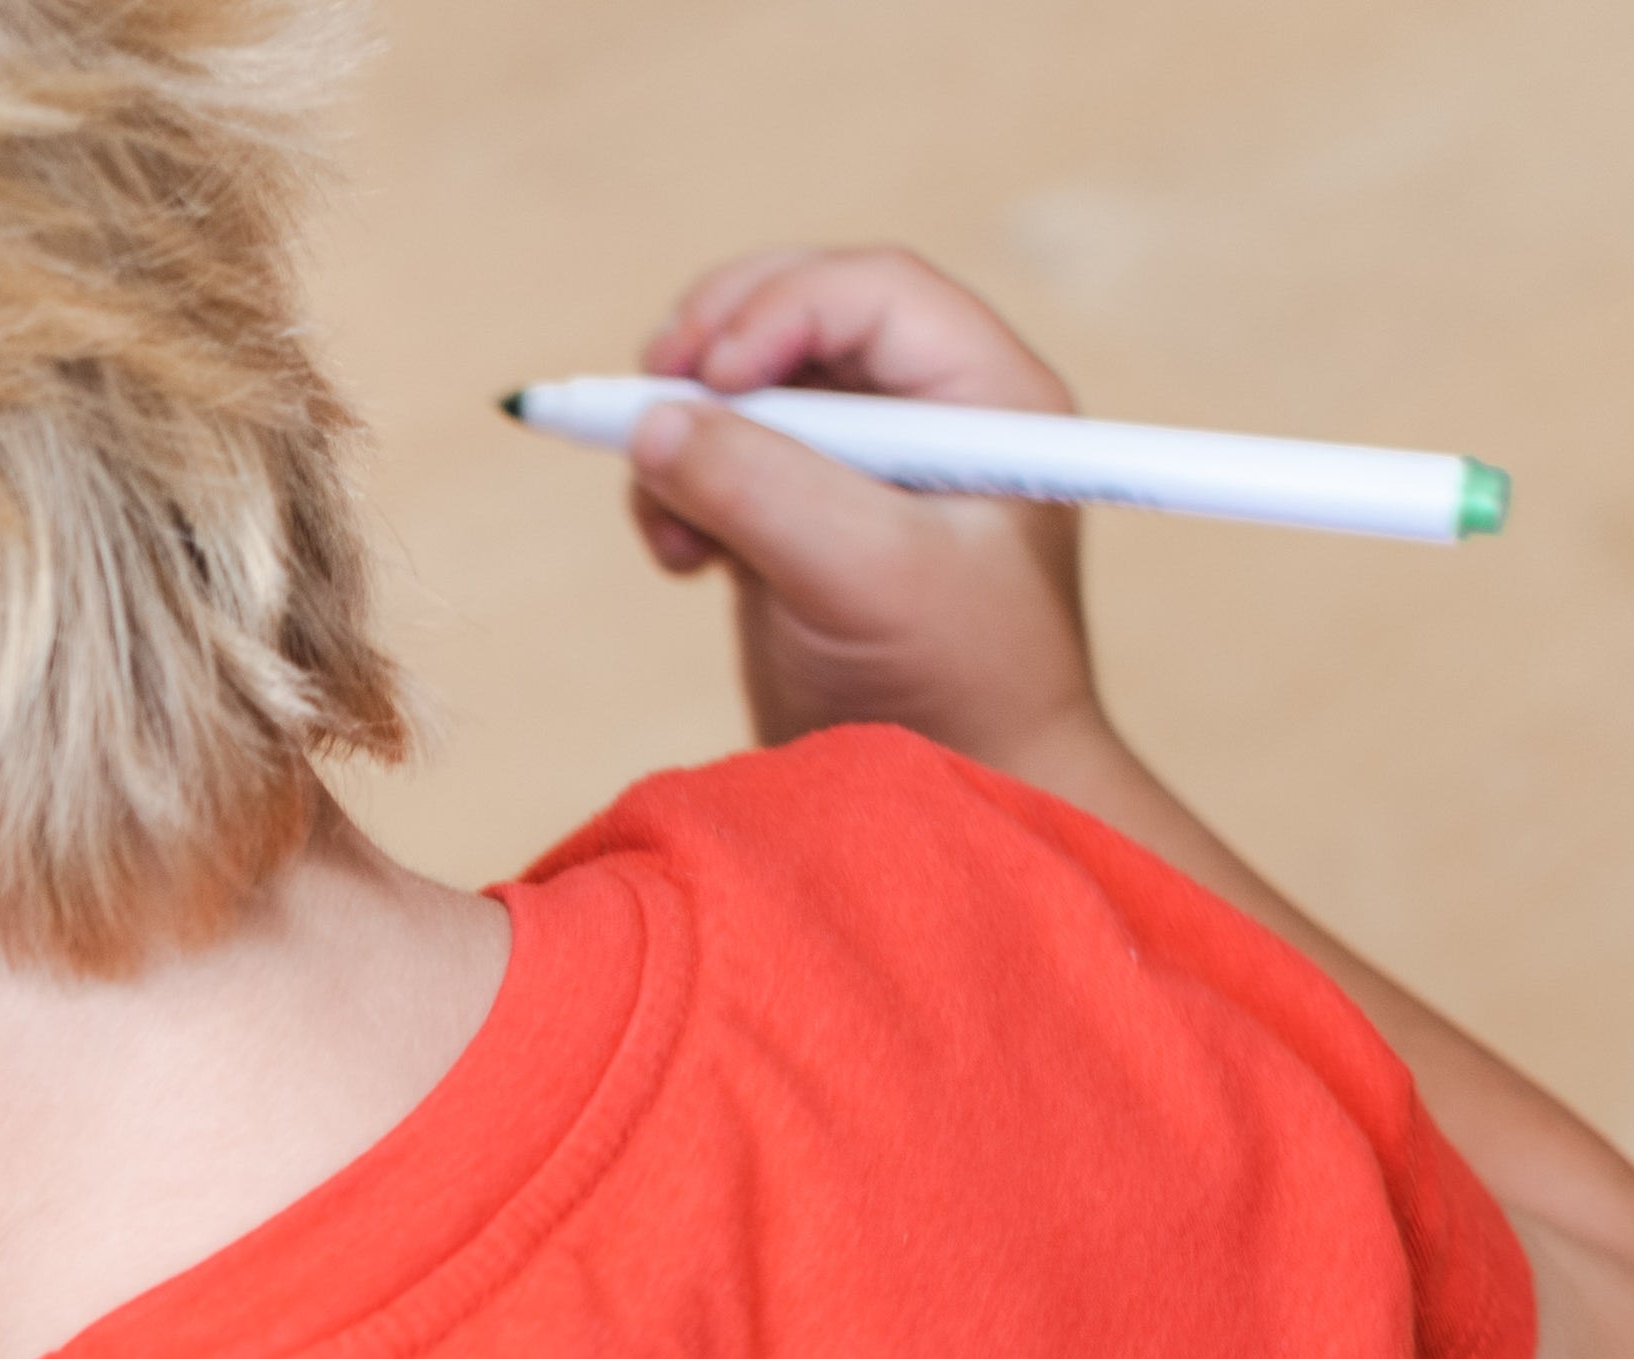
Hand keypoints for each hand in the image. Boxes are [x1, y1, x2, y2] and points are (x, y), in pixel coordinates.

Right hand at [623, 248, 1108, 775]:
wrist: (954, 791)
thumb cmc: (952, 689)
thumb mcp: (864, 577)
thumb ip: (760, 487)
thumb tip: (652, 421)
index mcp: (986, 396)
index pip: (871, 292)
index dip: (778, 311)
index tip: (706, 377)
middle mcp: (927, 412)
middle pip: (798, 315)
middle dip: (712, 349)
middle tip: (647, 395)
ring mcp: (856, 466)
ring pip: (742, 387)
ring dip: (681, 434)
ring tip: (670, 527)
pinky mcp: (797, 518)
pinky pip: (714, 458)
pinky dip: (673, 492)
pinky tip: (680, 560)